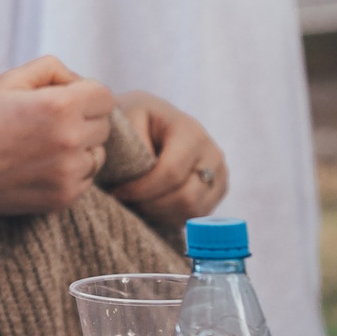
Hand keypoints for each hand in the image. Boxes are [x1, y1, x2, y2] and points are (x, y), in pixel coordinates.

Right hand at [0, 57, 114, 221]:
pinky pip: (87, 177)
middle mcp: (72, 139)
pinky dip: (72, 171)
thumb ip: (49, 68)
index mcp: (59, 105)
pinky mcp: (68, 195)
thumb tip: (78, 80)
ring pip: (99, 152)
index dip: (86, 93)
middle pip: (104, 124)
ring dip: (81, 147)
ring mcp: (71, 171)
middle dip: (84, 119)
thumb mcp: (7, 81)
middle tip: (50, 123)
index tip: (67, 99)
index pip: (104, 95)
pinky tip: (42, 166)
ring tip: (46, 146)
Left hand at [110, 91, 228, 220]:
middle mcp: (212, 155)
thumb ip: (134, 143)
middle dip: (150, 205)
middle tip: (125, 202)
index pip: (170, 173)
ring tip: (136, 204)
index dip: (141, 189)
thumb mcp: (130, 119)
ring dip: (160, 213)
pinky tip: (151, 206)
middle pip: (186, 197)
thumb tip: (139, 174)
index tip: (117, 192)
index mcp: (191, 133)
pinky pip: (197, 216)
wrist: (158, 120)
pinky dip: (171, 216)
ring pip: (193, 211)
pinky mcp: (218, 191)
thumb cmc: (140, 120)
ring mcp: (220, 175)